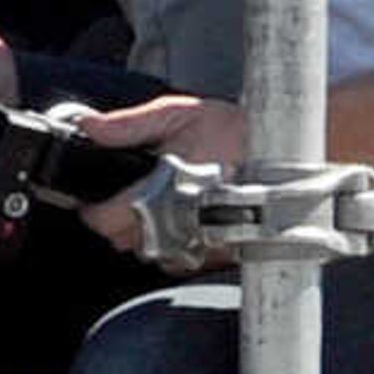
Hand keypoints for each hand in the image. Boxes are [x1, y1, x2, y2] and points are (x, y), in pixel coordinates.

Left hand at [71, 93, 248, 256]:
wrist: (284, 152)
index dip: (94, 208)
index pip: (102, 221)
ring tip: (162, 202)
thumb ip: (129, 125)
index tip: (97, 197)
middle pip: (121, 239)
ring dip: (146, 231)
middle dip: (120, 218)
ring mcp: (194, 243)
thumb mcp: (178, 114)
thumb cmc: (236, 131)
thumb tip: (90, 126)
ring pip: (148, 251)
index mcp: (158, 191)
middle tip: (135, 191)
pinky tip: (185, 216)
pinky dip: (174, 241)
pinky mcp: (212, 255)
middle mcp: (174, 224)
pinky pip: (176, 258)